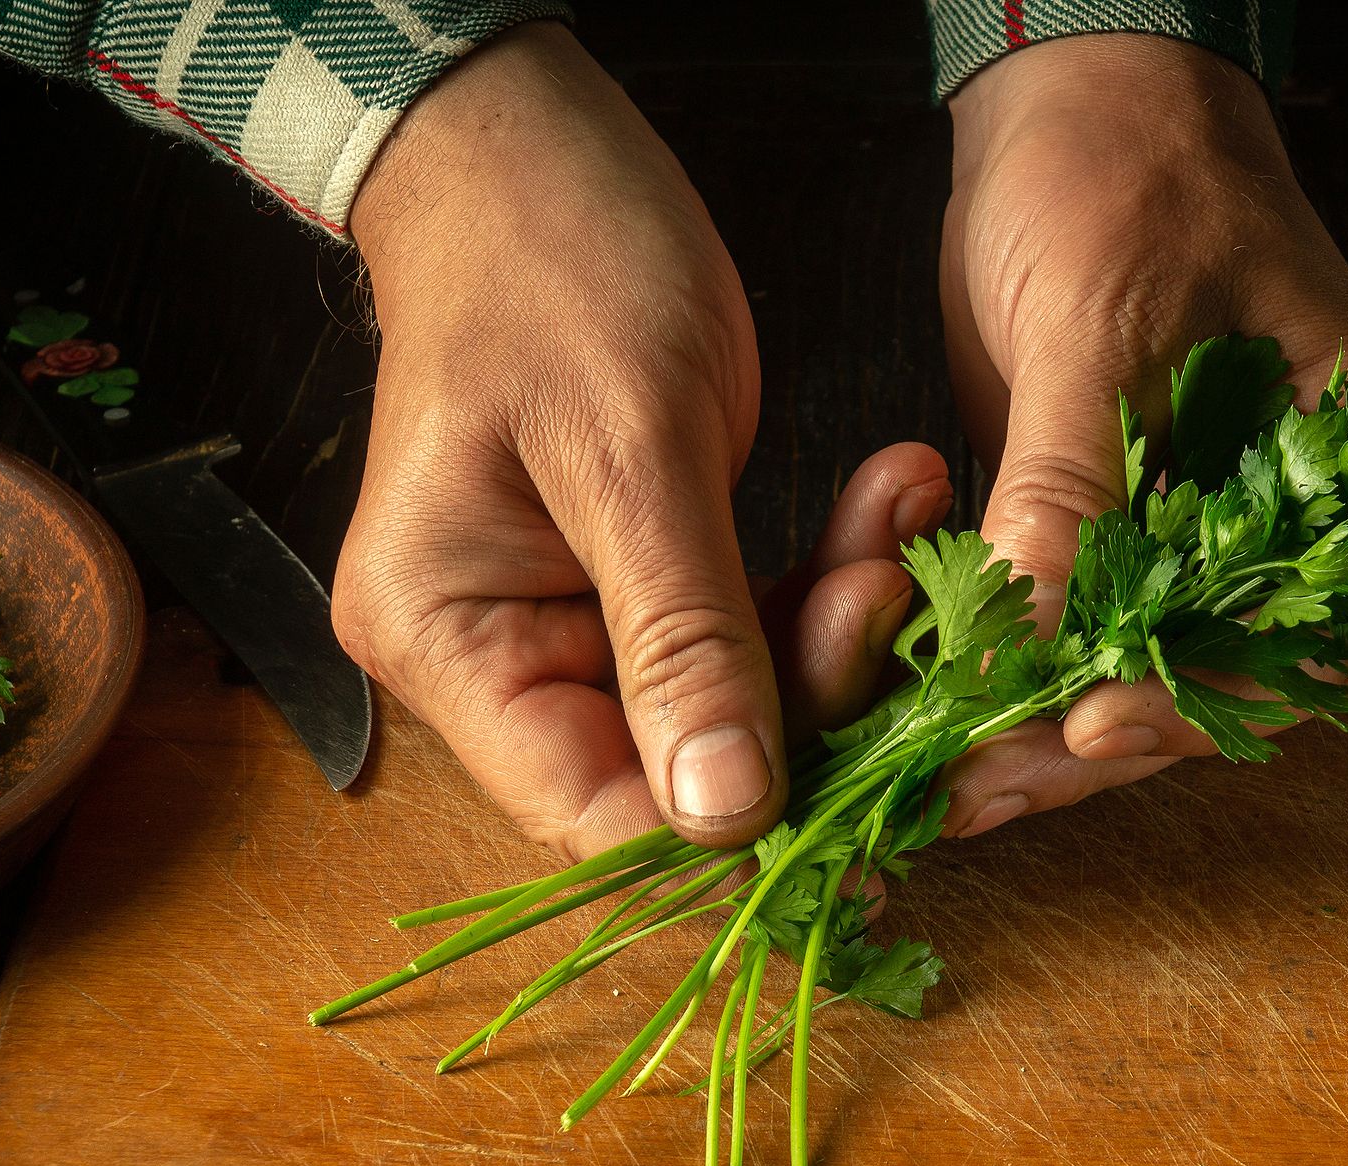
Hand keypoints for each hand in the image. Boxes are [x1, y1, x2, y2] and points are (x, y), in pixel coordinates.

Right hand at [340, 24, 951, 857]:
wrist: (527, 144)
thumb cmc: (548, 259)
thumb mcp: (629, 450)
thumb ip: (682, 639)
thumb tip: (725, 818)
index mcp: (450, 642)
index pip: (595, 810)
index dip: (731, 839)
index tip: (871, 824)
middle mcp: (495, 657)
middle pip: (674, 768)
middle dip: (809, 702)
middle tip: (897, 597)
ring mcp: (567, 623)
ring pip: (735, 703)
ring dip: (836, 630)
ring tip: (898, 527)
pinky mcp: (637, 582)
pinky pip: (748, 630)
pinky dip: (824, 580)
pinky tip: (886, 507)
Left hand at [936, 34, 1347, 836]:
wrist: (1069, 98)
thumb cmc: (1127, 172)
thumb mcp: (1100, 321)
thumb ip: (1072, 482)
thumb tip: (1034, 641)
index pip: (1302, 637)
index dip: (1198, 705)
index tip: (1087, 732)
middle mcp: (1290, 521)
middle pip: (1207, 683)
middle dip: (1085, 744)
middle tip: (972, 787)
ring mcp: (1199, 534)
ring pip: (1126, 674)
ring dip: (1027, 729)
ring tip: (933, 777)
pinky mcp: (1111, 532)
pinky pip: (1064, 631)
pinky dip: (996, 674)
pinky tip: (921, 715)